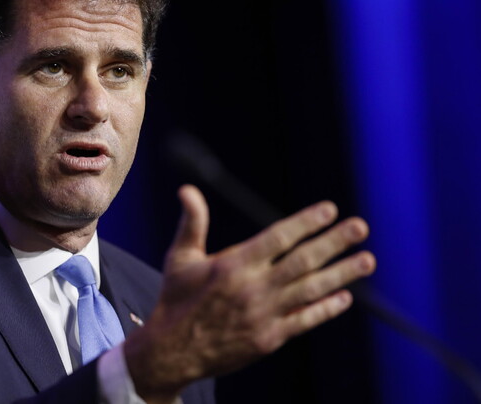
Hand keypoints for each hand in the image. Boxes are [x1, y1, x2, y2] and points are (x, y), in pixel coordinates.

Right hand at [124, 184, 375, 403]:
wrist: (172, 351)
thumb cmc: (175, 299)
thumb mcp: (180, 257)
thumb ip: (192, 223)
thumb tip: (187, 189)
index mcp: (232, 264)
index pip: (278, 237)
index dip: (306, 222)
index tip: (330, 209)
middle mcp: (252, 288)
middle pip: (303, 260)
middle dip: (334, 241)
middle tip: (360, 226)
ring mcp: (263, 315)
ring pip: (311, 290)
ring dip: (342, 274)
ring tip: (368, 259)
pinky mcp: (269, 339)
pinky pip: (304, 320)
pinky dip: (326, 308)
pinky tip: (345, 297)